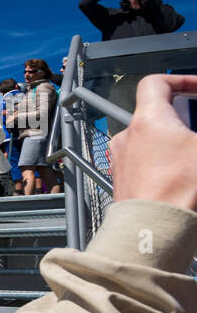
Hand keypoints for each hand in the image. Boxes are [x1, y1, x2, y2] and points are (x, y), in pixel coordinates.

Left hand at [108, 74, 196, 210]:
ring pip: (152, 144)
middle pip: (158, 117)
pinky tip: (183, 180)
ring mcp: (122, 162)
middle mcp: (128, 137)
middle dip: (184, 123)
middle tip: (196, 133)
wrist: (153, 230)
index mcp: (147, 119)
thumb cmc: (177, 189)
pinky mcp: (124, 184)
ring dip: (175, 147)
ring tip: (192, 163)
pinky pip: (146, 166)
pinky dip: (165, 166)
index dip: (180, 81)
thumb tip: (195, 142)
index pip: (156, 83)